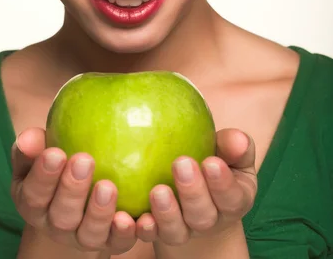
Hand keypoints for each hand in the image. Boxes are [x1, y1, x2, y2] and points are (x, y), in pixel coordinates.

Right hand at [11, 128, 137, 254]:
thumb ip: (32, 147)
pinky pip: (118, 242)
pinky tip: (133, 217)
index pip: (33, 194)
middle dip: (72, 189)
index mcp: (34, 204)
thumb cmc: (58, 166)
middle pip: (61, 216)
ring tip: (108, 186)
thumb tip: (27, 138)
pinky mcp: (111, 243)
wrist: (81, 198)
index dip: (43, 176)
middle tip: (84, 160)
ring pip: (89, 234)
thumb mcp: (40, 155)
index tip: (55, 152)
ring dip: (99, 212)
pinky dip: (125, 232)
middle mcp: (56, 226)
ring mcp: (83, 237)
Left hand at [134, 129, 256, 245]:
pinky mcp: (157, 231)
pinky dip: (143, 228)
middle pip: (203, 216)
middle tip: (181, 164)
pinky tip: (134, 216)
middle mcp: (209, 221)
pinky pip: (150, 234)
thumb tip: (239, 140)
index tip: (211, 162)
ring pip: (177, 230)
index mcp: (233, 201)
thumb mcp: (229, 151)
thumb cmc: (215, 159)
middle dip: (192, 192)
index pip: (232, 197)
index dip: (222, 183)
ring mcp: (183, 229)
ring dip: (167, 213)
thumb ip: (234, 146)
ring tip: (158, 190)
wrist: (191, 186)